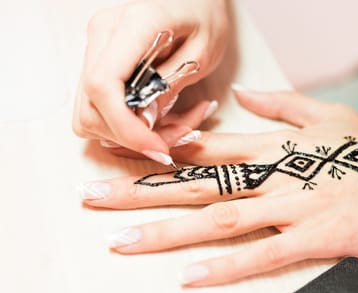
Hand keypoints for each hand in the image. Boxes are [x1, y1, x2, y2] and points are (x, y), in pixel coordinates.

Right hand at [73, 0, 229, 163]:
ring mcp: (95, 49)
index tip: (158, 147)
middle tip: (179, 135)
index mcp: (130, 25)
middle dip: (133, 136)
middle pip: (91, 109)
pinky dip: (126, 125)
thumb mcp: (202, 52)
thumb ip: (171, 85)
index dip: (127, 128)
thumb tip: (143, 123)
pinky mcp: (98, 64)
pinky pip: (99, 109)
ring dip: (131, 134)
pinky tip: (158, 116)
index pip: (104, 87)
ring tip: (175, 124)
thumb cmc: (204, 17)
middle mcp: (101, 35)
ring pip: (90, 115)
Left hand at [81, 90, 357, 285]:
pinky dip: (226, 265)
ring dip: (167, 231)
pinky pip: (263, 253)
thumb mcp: (327, 112)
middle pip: (196, 182)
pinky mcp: (317, 236)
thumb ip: (281, 103)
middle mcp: (275, 172)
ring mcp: (294, 205)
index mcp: (275, 144)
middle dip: (140, 191)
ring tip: (121, 240)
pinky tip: (190, 276)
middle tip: (93, 198)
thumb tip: (244, 92)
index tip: (119, 157)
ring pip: (219, 218)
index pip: (206, 146)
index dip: (159, 152)